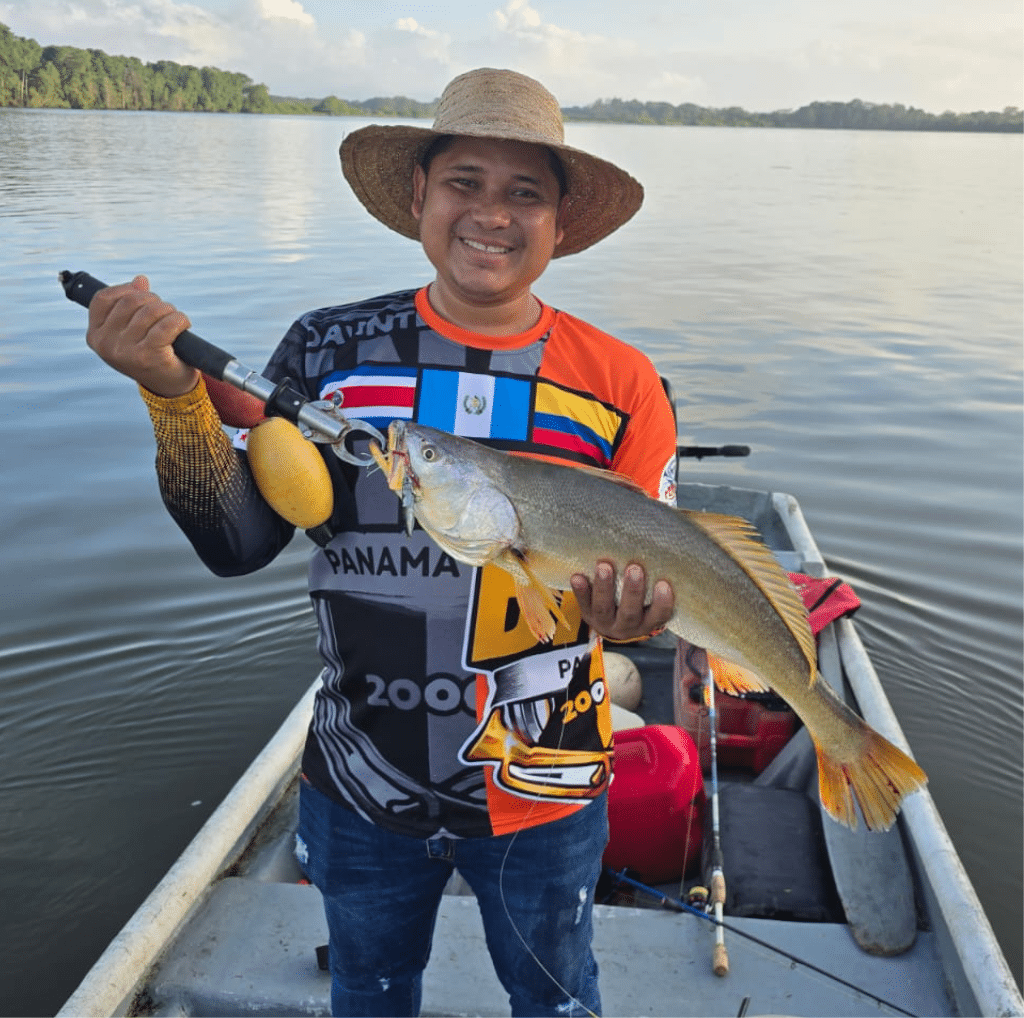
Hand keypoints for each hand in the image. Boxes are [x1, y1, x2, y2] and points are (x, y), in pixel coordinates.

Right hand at [86, 275, 198, 397]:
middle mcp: (106, 345)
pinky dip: (180, 320)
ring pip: (150, 311)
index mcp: (96, 336)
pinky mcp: (149, 356)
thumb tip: (140, 280)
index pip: (102, 299)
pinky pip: (166, 325)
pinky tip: (184, 325)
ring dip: (168, 310)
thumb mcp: (133, 330)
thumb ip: (131, 305)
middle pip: (130, 301)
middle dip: (153, 300)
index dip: (125, 289)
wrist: (169, 387)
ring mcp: (126, 352)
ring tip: (175, 319)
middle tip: (165, 311)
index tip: (142, 292)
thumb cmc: (150, 354)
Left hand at [570, 561, 673, 641]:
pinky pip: (583, 604)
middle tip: (634, 568)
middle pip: (630, 613)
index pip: (659, 615)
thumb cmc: (639, 603)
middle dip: (632, 591)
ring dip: (604, 587)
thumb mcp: (650, 601)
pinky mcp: (588, 615)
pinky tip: (577, 577)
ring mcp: (606, 622)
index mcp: (648, 621)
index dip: (662, 602)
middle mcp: (627, 625)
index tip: (664, 584)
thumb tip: (662, 551)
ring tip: (604, 566)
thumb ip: (654, 584)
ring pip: (604, 608)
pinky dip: (581, 591)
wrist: (614, 624)